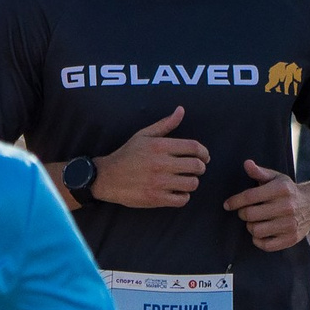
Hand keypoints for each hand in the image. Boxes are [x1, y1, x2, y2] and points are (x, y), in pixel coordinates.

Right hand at [90, 108, 207, 208]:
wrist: (105, 177)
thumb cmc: (126, 155)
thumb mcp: (143, 135)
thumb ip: (165, 124)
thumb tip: (181, 110)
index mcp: (159, 146)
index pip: (194, 147)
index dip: (204, 152)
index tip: (204, 157)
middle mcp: (160, 163)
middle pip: (197, 166)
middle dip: (200, 168)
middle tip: (194, 169)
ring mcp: (159, 182)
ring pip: (192, 183)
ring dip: (191, 182)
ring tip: (184, 180)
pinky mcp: (156, 198)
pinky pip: (183, 199)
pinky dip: (183, 196)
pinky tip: (176, 191)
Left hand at [226, 159, 309, 250]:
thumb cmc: (287, 191)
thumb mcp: (275, 178)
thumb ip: (259, 172)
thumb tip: (247, 163)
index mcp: (281, 190)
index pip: (249, 196)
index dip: (234, 201)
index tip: (227, 205)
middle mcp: (287, 207)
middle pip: (249, 214)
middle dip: (242, 213)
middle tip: (245, 212)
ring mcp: (290, 224)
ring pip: (255, 230)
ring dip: (250, 226)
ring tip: (255, 221)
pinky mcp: (291, 238)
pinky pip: (266, 245)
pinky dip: (258, 240)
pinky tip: (261, 233)